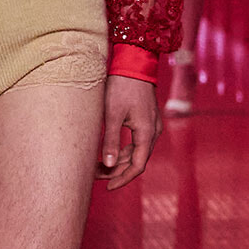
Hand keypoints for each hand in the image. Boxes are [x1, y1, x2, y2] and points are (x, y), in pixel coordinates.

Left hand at [96, 74, 159, 190]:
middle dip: (117, 170)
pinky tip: (108, 151)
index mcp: (146, 132)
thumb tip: (107, 165)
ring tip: (98, 165)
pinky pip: (136, 142)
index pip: (137, 166)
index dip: (122, 178)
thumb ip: (110, 141)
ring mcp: (151, 125)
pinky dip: (123, 149)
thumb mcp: (112, 114)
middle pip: (136, 160)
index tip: (107, 186)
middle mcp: (153, 131)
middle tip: (96, 175)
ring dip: (119, 160)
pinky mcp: (146, 120)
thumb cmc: (122, 86)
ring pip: (136, 151)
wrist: (134, 62)